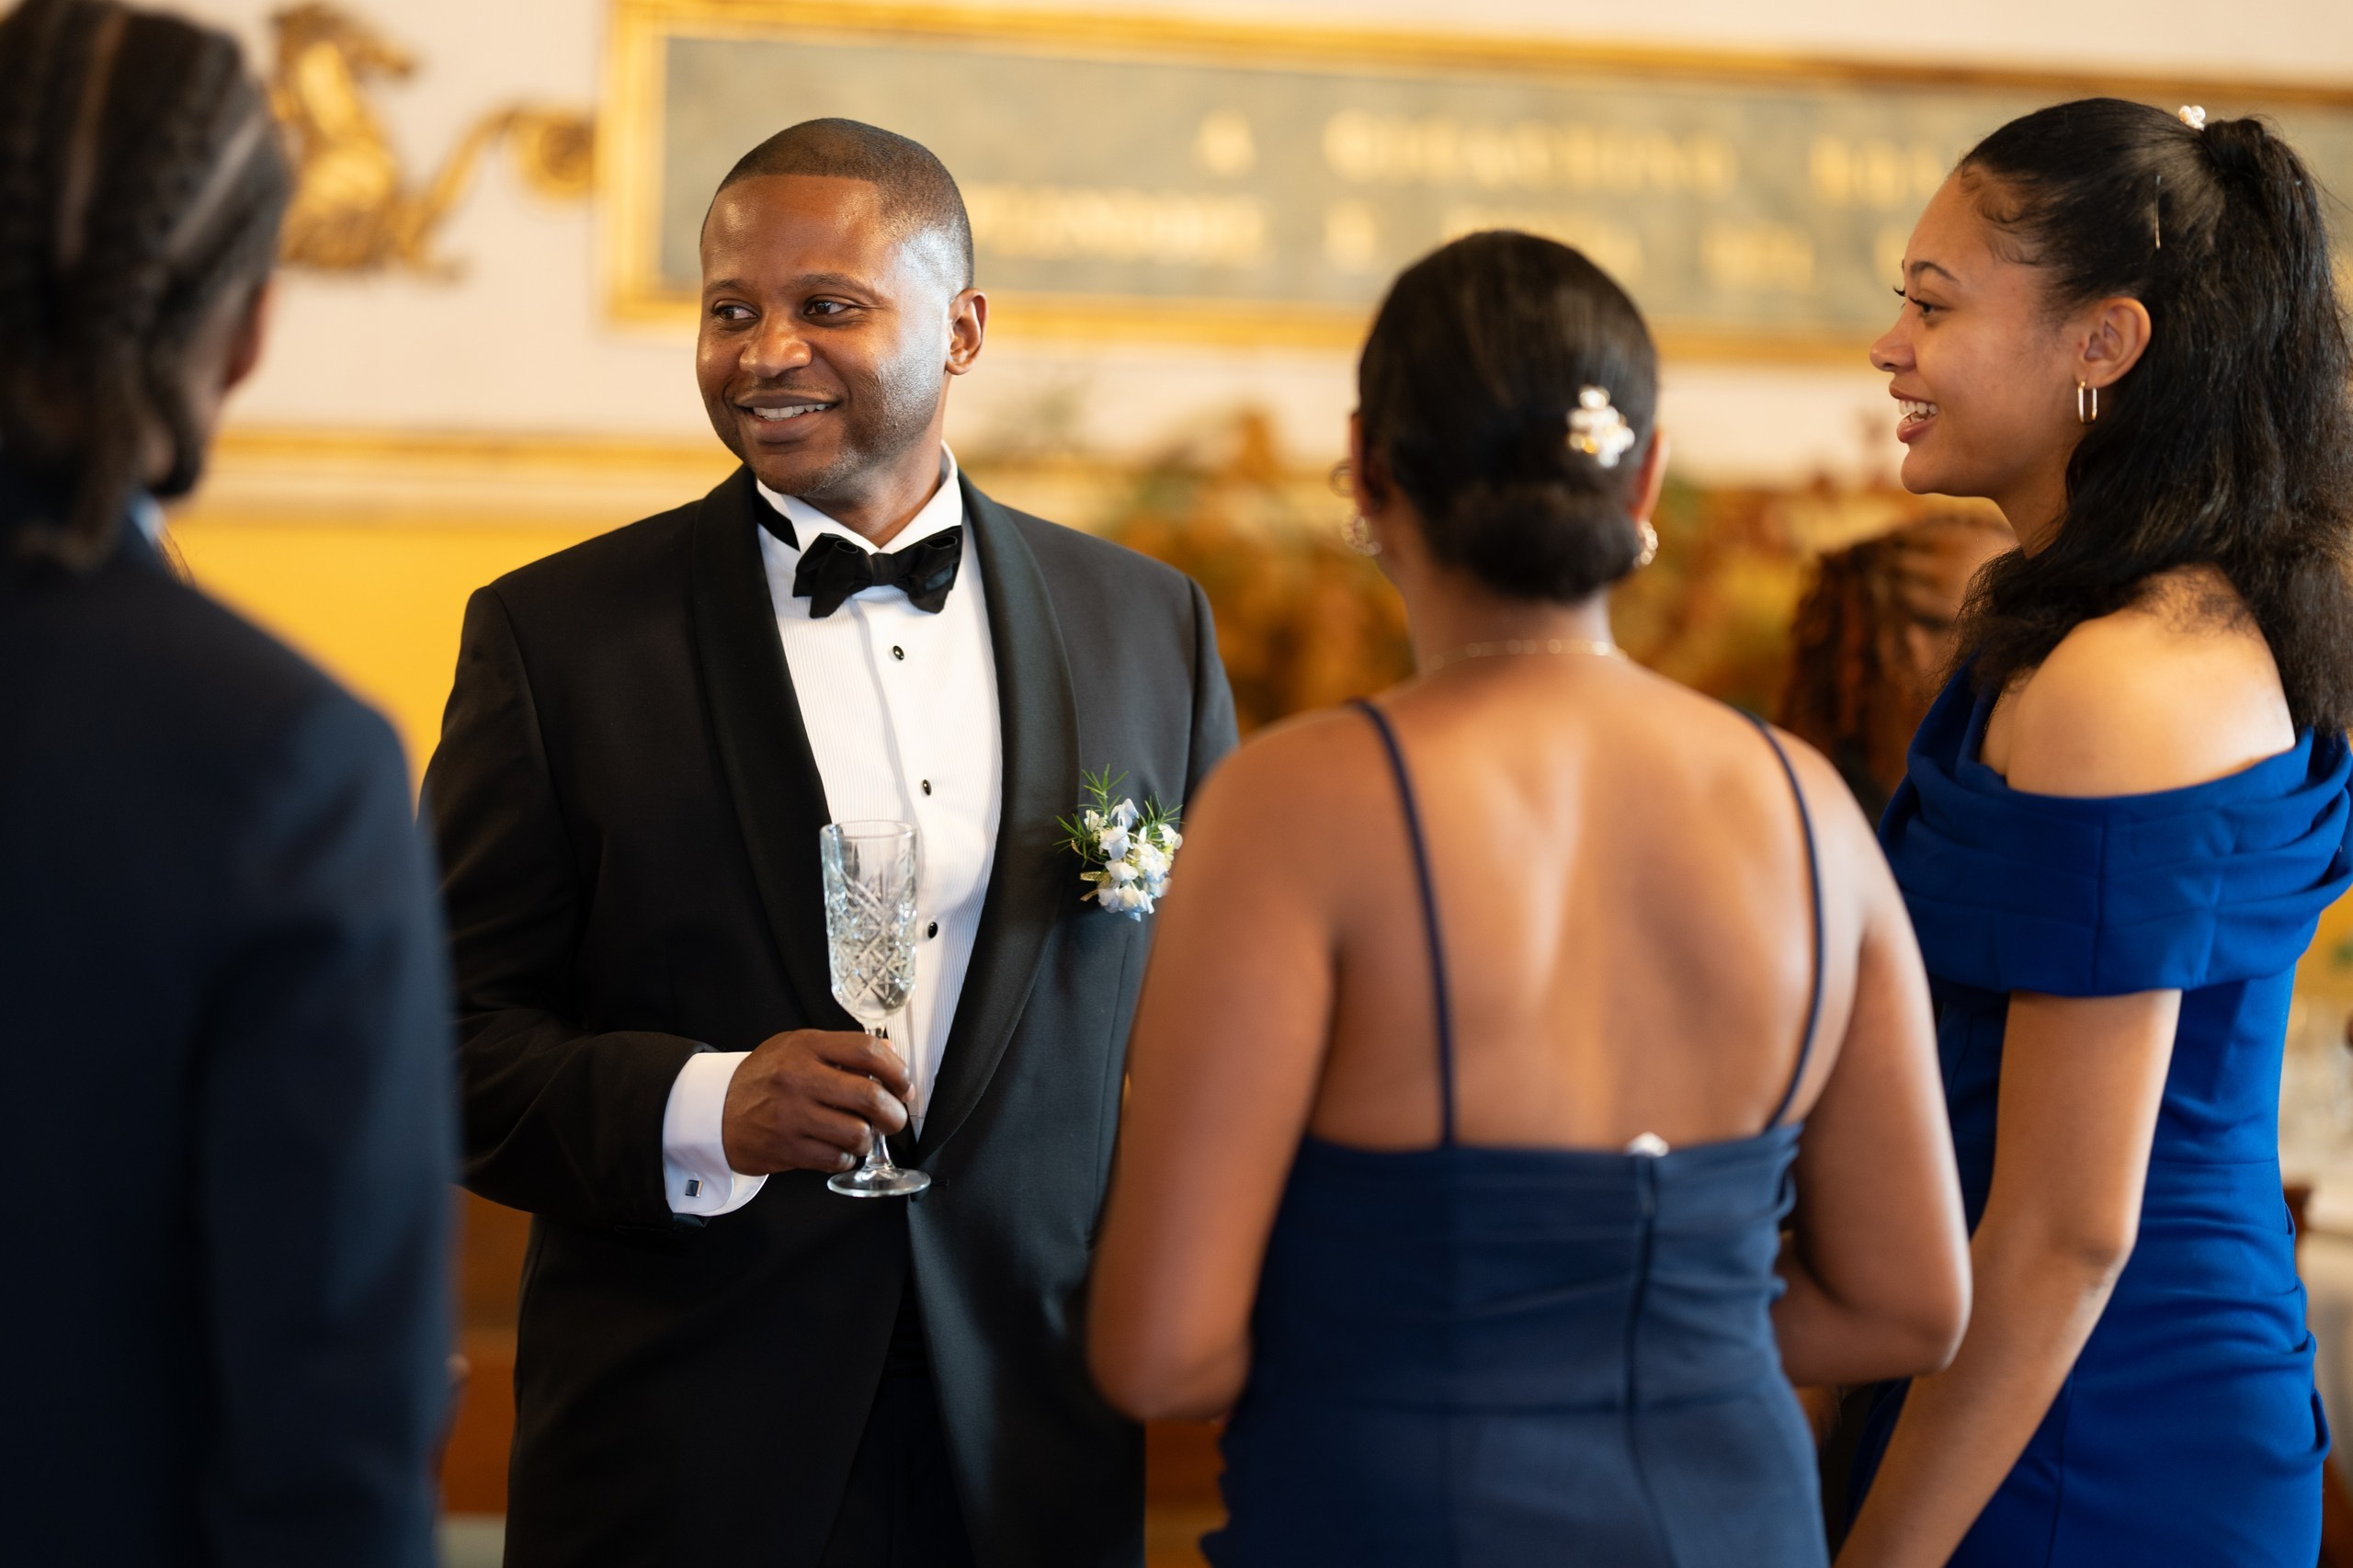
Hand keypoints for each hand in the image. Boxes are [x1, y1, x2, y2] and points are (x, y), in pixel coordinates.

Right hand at [721, 1029, 911, 1175]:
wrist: (714, 1111)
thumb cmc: (764, 1078)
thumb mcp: (796, 1048)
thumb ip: (840, 1050)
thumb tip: (889, 1053)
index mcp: (806, 1046)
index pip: (867, 1051)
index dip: (897, 1069)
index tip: (904, 1084)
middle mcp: (799, 1078)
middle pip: (870, 1096)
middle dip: (894, 1113)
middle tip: (894, 1118)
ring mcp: (792, 1115)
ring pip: (857, 1133)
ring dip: (868, 1139)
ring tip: (860, 1134)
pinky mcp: (786, 1148)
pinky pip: (836, 1158)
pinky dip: (845, 1157)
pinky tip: (837, 1148)